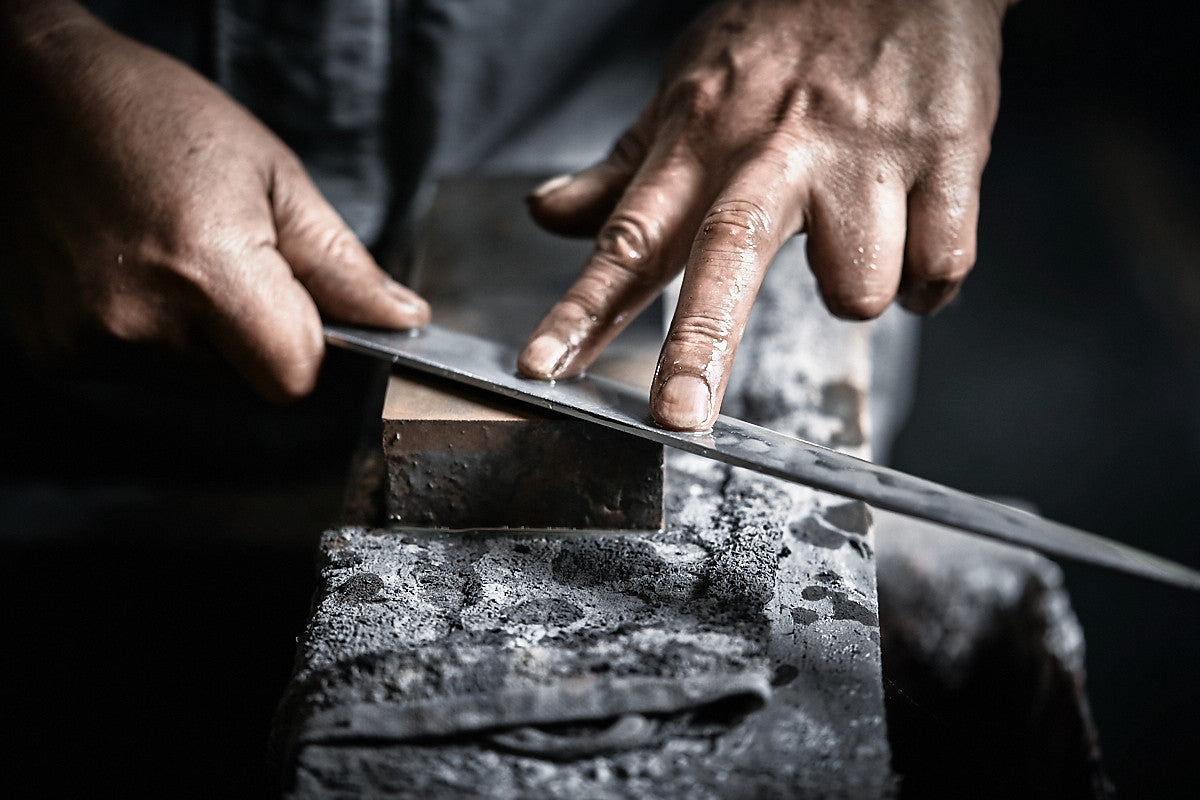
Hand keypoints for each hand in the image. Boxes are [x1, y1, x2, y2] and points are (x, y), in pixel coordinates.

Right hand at [0, 2, 428, 401]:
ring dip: (203, 339)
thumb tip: (404, 319)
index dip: (310, 348)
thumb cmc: (158, 118)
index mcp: (205, 271)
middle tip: (227, 262)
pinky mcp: (54, 350)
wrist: (32, 96)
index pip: (292, 378)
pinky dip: (150, 336)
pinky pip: (140, 371)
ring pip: (197, 383)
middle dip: (256, 339)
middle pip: (247, 386)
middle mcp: (138, 321)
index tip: (303, 308)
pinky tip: (132, 273)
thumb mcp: (273, 177)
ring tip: (173, 258)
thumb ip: (342, 264)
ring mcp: (86, 342)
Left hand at [519, 0, 1009, 429]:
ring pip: (856, 290)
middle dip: (699, 347)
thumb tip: (544, 214)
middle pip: (727, 259)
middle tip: (678, 417)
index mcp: (703, 139)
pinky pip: (937, 268)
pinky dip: (926, 279)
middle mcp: (775, 152)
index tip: (541, 370)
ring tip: (858, 241)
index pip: (628, 236)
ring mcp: (863, 158)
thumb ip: (621, 168)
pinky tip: (914, 239)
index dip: (581, 310)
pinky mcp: (948, 159)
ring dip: (856, 290)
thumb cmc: (786, 33)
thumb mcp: (689, 89)